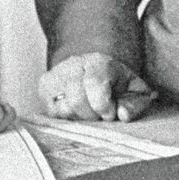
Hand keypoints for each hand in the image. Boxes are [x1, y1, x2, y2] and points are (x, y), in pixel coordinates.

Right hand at [38, 53, 152, 121]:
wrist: (93, 71)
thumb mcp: (135, 92)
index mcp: (98, 62)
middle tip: (99, 114)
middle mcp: (73, 64)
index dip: (103, 106)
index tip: (110, 114)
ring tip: (87, 111)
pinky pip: (52, 112)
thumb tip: (122, 114)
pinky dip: (66, 117)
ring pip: (62, 108)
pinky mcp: (43, 87)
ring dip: (78, 117)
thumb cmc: (116, 85)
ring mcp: (55, 75)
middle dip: (91, 115)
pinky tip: (75, 110)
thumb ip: (135, 104)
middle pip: (77, 99)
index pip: (94, 84)